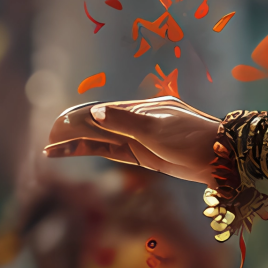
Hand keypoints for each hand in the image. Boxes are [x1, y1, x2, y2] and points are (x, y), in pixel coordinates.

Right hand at [42, 97, 224, 183]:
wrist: (222, 158)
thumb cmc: (193, 140)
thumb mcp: (157, 130)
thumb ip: (124, 122)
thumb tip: (95, 111)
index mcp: (143, 108)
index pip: (102, 111)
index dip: (78, 118)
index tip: (56, 124)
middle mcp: (138, 120)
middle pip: (98, 124)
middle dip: (72, 131)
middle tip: (46, 138)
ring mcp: (141, 138)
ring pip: (101, 139)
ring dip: (76, 143)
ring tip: (49, 150)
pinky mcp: (144, 155)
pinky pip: (112, 151)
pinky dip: (93, 151)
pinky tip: (75, 152)